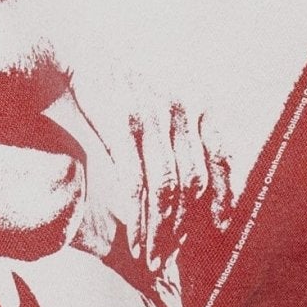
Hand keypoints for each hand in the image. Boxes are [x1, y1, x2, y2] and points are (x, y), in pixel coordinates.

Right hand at [53, 62, 230, 275]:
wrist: (81, 52)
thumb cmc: (122, 79)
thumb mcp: (163, 94)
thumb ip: (183, 127)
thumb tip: (200, 174)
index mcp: (195, 99)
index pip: (221, 153)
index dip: (226, 192)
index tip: (220, 223)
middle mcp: (179, 107)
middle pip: (193, 180)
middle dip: (186, 224)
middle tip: (176, 250)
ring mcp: (152, 116)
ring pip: (167, 188)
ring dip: (161, 230)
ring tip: (154, 254)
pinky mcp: (123, 126)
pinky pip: (137, 183)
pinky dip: (138, 217)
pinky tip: (136, 238)